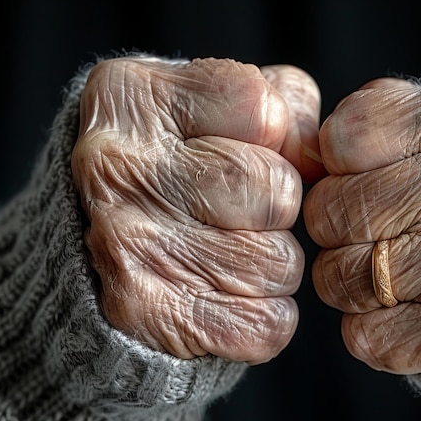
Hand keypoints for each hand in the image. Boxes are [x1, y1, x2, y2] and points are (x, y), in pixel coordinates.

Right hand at [72, 56, 323, 362]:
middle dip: (279, 208)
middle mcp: (118, 166)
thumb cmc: (176, 169)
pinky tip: (225, 297)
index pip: (264, 110)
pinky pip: (268, 323)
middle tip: (237, 212)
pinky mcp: (147, 315)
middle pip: (279, 191)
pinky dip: (264, 316)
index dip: (275, 138)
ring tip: (226, 253)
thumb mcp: (214, 110)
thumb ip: (283, 104)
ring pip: (281, 263)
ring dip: (272, 264)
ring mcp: (128, 243)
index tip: (245, 150)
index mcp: (132, 97)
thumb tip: (321, 160)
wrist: (99, 252)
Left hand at [303, 69, 420, 374]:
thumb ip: (365, 121)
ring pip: (336, 279)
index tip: (368, 174)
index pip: (339, 141)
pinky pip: (364, 336)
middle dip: (336, 224)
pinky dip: (370, 327)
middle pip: (329, 213)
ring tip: (394, 263)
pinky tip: (406, 305)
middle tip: (377, 226)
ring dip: (349, 276)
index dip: (338, 165)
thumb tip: (300, 159)